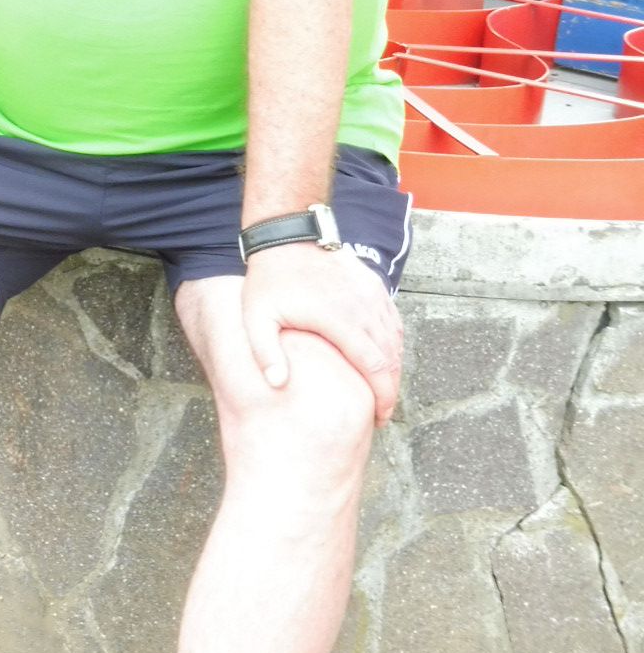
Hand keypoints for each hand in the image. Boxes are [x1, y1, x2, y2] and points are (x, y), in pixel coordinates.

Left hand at [241, 245, 402, 422]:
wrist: (285, 235)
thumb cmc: (269, 280)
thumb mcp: (257, 318)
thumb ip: (266, 353)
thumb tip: (277, 386)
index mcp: (340, 319)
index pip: (375, 366)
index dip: (383, 395)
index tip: (380, 417)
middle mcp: (363, 306)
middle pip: (391, 357)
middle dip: (391, 388)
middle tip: (382, 412)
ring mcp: (371, 294)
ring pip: (395, 339)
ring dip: (394, 367)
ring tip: (382, 390)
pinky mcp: (373, 285)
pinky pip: (392, 320)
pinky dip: (393, 343)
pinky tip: (384, 358)